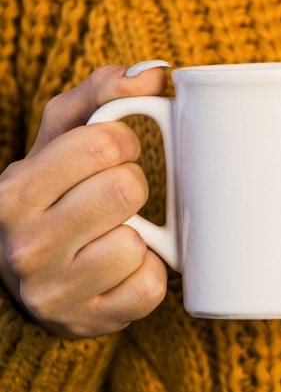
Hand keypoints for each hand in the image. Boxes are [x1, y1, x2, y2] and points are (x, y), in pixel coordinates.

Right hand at [0, 63, 168, 337]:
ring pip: (137, 244)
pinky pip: (149, 287)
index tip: (113, 154)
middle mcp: (24, 245)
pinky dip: (147, 274)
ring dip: (138, 235)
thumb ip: (101, 94)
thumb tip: (155, 72)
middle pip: (126, 190)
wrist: (30, 273)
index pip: (104, 143)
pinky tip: (122, 269)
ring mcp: (54, 290)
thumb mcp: (60, 136)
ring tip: (112, 234)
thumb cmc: (53, 192)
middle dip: (131, 187)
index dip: (123, 142)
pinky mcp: (89, 320)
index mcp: (13, 192)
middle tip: (115, 197)